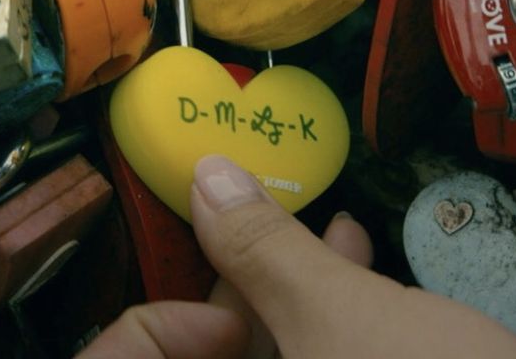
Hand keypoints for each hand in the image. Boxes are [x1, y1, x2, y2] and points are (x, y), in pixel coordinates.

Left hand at [77, 156, 515, 357]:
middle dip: (250, 277)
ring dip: (301, 282)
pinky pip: (317, 351)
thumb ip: (262, 249)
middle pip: (222, 347)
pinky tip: (361, 259)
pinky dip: (335, 310)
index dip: (154, 327)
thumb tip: (205, 174)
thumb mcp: (342, 317)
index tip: (210, 280)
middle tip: (270, 217)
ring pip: (278, 345)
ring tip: (341, 230)